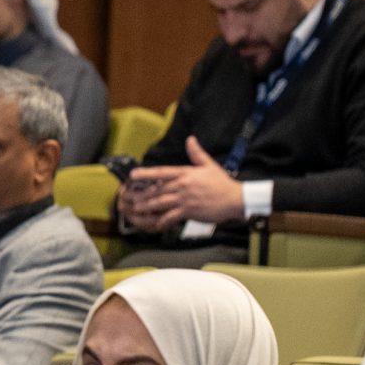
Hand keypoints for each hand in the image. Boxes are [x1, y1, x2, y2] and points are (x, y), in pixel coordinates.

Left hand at [120, 138, 244, 232]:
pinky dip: (162, 221)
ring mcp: (185, 199)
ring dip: (147, 206)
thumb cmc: (222, 184)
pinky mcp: (189, 212)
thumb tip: (190, 140)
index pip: (162, 172)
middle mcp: (183, 186)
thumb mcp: (209, 165)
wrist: (234, 199)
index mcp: (186, 173)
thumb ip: (197, 153)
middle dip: (142, 194)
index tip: (133, 174)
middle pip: (157, 189)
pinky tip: (154, 224)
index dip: (146, 173)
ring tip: (136, 208)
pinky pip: (171, 217)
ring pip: (161, 203)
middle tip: (129, 197)